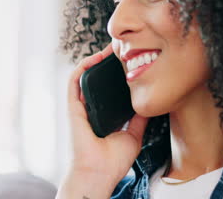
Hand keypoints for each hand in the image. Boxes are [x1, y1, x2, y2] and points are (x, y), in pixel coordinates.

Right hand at [57, 43, 148, 198]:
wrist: (100, 173)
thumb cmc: (113, 161)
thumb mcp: (134, 135)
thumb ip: (139, 120)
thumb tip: (149, 104)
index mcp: (103, 115)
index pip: (108, 89)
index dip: (116, 74)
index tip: (129, 61)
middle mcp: (90, 109)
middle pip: (96, 80)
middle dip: (106, 63)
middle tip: (121, 50)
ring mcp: (81, 107)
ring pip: (84, 77)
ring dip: (94, 60)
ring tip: (109, 49)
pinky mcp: (73, 108)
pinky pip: (74, 82)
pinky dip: (83, 67)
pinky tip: (95, 58)